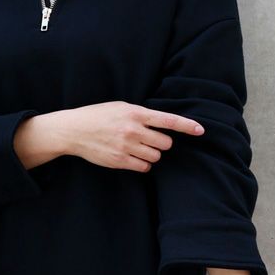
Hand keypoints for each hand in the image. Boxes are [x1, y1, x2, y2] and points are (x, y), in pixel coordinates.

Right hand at [62, 101, 204, 171]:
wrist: (74, 131)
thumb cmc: (97, 116)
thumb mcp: (120, 107)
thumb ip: (140, 114)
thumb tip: (160, 124)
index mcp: (135, 113)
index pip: (168, 120)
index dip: (187, 126)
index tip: (200, 130)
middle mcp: (133, 130)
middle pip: (165, 143)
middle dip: (161, 144)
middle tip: (150, 141)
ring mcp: (126, 146)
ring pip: (156, 157)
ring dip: (151, 155)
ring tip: (137, 148)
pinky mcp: (120, 160)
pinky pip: (144, 167)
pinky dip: (142, 164)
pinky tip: (132, 157)